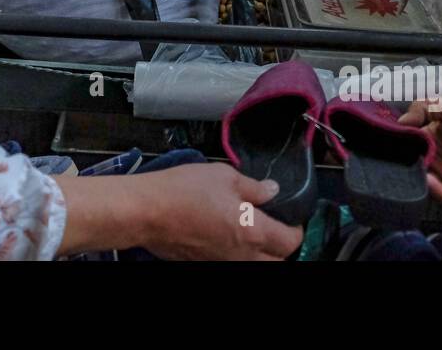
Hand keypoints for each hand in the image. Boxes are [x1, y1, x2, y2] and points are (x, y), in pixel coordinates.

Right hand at [134, 163, 304, 259]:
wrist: (146, 212)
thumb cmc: (183, 190)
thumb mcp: (223, 176)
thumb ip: (253, 187)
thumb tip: (272, 191)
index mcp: (253, 230)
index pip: (290, 241)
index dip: (295, 229)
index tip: (290, 216)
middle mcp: (242, 255)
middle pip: (276, 262)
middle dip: (280, 247)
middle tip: (274, 227)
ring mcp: (222, 263)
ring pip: (254, 266)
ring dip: (259, 254)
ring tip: (250, 233)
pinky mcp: (204, 265)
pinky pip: (231, 264)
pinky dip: (236, 255)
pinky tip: (225, 237)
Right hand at [399, 98, 441, 205]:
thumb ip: (420, 108)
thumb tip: (399, 122)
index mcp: (429, 136)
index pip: (407, 142)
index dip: (398, 143)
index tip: (388, 142)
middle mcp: (434, 156)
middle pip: (411, 162)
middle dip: (402, 162)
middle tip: (395, 159)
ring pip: (421, 179)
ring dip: (414, 176)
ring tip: (411, 170)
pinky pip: (439, 194)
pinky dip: (432, 189)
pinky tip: (429, 180)